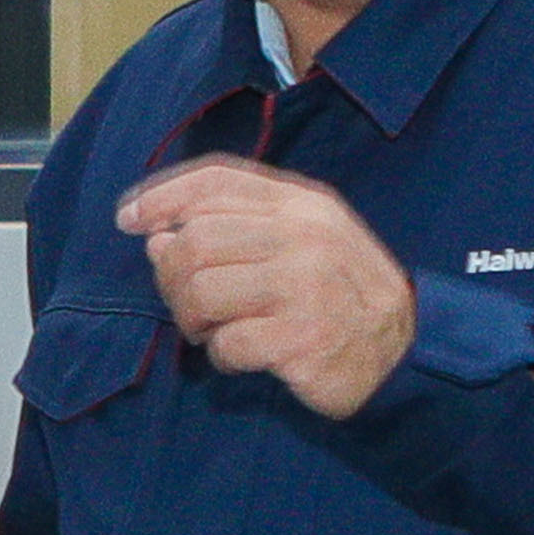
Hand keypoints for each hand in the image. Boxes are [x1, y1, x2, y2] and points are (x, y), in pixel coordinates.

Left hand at [119, 156, 419, 420]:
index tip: (129, 219)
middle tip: (186, 303)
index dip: (162, 196)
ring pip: (201, 291)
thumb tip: (156, 237)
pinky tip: (243, 354)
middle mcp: (303, 236)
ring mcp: (304, 287)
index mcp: (302, 204)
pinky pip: (228, 343)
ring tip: (212, 330)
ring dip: (192, 319)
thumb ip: (236, 228)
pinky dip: (223, 354)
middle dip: (171, 276)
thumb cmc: (342, 295)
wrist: (405, 351)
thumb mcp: (303, 241)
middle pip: (196, 240)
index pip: (217, 180)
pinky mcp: (301, 338)